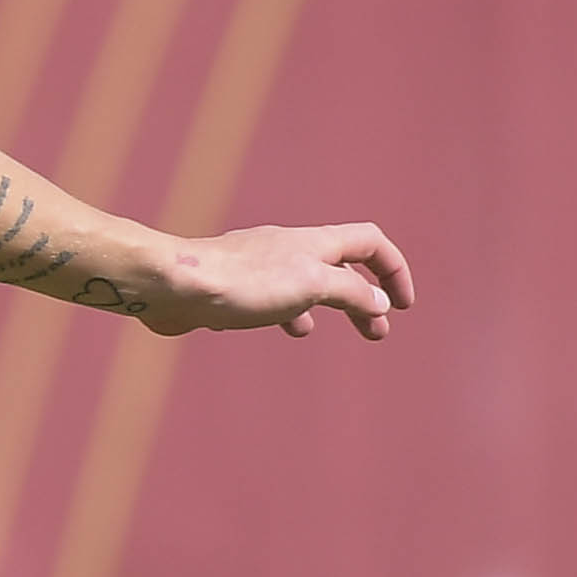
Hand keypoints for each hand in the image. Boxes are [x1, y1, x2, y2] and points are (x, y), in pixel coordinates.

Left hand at [139, 222, 413, 339]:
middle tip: (377, 332)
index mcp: (313, 243)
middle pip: (339, 267)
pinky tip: (268, 328)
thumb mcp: (313, 285)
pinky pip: (262, 298)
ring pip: (300, 284)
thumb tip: (378, 302)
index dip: (393, 269)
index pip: (370, 243)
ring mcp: (255, 267)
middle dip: (363, 298)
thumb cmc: (244, 282)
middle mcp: (286, 249)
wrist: (173, 285)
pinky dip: (277, 312)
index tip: (403, 305)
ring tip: (317, 333)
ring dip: (318, 307)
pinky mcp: (227, 287)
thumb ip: (351, 293)